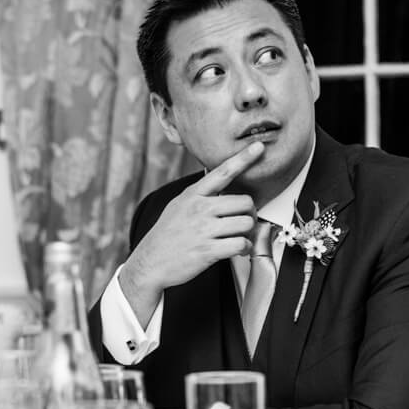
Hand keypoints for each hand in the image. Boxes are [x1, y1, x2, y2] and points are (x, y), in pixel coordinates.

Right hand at [120, 142, 264, 324]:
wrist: (150, 262)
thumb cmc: (167, 234)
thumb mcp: (178, 206)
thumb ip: (199, 195)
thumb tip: (219, 183)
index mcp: (193, 195)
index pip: (223, 172)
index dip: (243, 158)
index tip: (258, 146)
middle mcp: (200, 209)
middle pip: (245, 202)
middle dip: (250, 214)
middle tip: (243, 221)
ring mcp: (204, 230)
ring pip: (246, 223)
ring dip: (248, 232)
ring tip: (239, 237)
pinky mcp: (208, 250)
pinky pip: (241, 244)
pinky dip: (244, 248)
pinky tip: (237, 250)